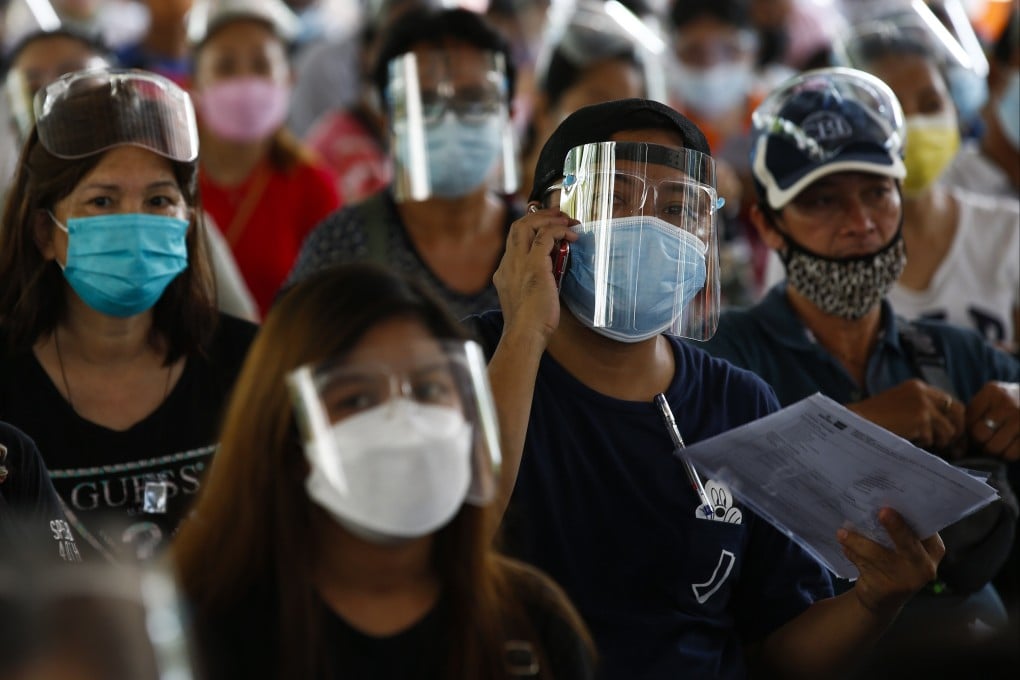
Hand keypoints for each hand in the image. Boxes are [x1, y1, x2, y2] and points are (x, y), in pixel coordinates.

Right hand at [492, 207, 577, 345]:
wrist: (524, 334)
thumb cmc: (530, 325)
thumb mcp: (528, 300)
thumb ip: (535, 284)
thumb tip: (551, 278)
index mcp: (505, 272)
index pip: (515, 241)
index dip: (531, 230)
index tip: (547, 228)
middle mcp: (508, 263)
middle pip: (517, 226)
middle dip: (539, 216)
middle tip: (558, 215)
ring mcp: (519, 262)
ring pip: (527, 225)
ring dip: (549, 218)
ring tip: (567, 220)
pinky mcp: (534, 265)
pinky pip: (546, 236)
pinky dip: (559, 231)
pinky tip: (571, 235)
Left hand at [838, 508, 943, 615]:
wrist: (885, 599)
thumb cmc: (896, 562)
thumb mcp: (906, 548)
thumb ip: (901, 530)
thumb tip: (877, 502)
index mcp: (933, 549)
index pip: (925, 527)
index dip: (912, 512)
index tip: (897, 498)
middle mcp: (924, 566)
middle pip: (908, 544)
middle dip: (896, 527)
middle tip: (883, 511)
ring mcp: (905, 580)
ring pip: (878, 555)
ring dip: (857, 541)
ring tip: (842, 532)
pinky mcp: (885, 589)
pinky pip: (865, 566)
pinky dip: (852, 553)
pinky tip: (845, 547)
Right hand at [848, 380, 964, 452]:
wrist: (856, 422)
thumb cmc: (874, 418)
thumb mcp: (900, 404)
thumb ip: (921, 407)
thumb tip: (947, 425)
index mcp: (918, 386)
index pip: (949, 400)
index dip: (954, 418)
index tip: (953, 433)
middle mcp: (923, 392)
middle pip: (957, 411)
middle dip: (957, 430)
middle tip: (953, 446)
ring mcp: (923, 405)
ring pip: (948, 429)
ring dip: (937, 440)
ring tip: (919, 441)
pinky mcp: (920, 419)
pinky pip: (931, 439)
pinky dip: (921, 443)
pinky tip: (906, 439)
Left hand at [965, 381, 1019, 460]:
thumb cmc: (1010, 401)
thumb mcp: (993, 397)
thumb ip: (976, 410)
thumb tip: (958, 435)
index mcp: (993, 392)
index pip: (969, 418)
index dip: (968, 428)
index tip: (974, 430)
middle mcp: (1008, 404)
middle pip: (980, 434)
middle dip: (979, 440)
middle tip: (984, 439)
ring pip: (994, 447)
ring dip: (992, 449)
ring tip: (996, 442)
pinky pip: (1011, 454)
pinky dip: (1007, 454)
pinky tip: (1009, 445)